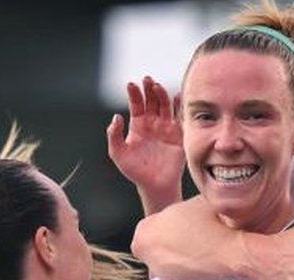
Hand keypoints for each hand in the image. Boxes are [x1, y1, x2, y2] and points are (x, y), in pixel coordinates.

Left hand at [106, 76, 185, 213]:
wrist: (155, 185)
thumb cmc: (135, 171)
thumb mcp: (118, 154)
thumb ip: (114, 135)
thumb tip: (116, 116)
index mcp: (138, 125)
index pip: (136, 104)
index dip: (134, 94)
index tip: (131, 85)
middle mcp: (153, 123)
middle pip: (151, 101)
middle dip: (149, 89)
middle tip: (146, 79)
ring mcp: (166, 127)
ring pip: (165, 105)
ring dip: (162, 95)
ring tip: (157, 87)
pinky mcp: (179, 134)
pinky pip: (180, 117)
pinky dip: (180, 106)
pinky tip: (177, 96)